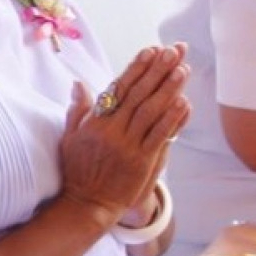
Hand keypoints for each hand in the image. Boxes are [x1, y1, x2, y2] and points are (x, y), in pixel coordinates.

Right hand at [57, 43, 188, 219]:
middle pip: (138, 94)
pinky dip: (172, 118)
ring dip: (168, 88)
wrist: (86, 204)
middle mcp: (111, 131)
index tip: (150, 50)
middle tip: (172, 51)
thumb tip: (79, 83)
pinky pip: (159, 135)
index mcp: (95, 122)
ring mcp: (127, 146)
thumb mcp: (70, 137)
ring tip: (182, 69)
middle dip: (156, 70)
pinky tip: (184, 102)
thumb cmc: (77, 170)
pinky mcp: (141, 161)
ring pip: (151, 111)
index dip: (136, 68)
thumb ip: (77, 109)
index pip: (118, 88)